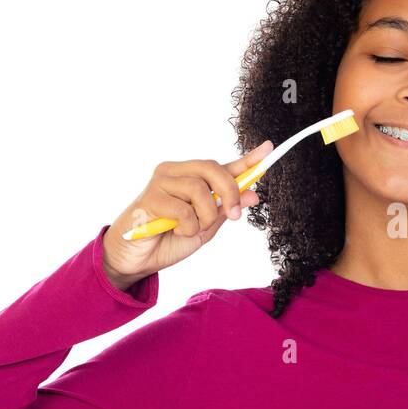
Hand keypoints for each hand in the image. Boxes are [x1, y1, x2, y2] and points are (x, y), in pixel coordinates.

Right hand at [101, 140, 272, 288]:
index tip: (269, 149)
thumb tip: (253, 194)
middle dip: (230, 192)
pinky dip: (188, 226)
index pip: (223, 165)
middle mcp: (175, 172)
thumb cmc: (169, 239)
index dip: (247, 160)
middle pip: (213, 168)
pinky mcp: (149, 197)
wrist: (138, 259)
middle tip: (234, 215)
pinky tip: (175, 230)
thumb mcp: (207, 227)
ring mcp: (161, 182)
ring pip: (199, 189)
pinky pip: (183, 209)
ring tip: (192, 229)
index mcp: (192, 178)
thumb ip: (226, 209)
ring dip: (205, 216)